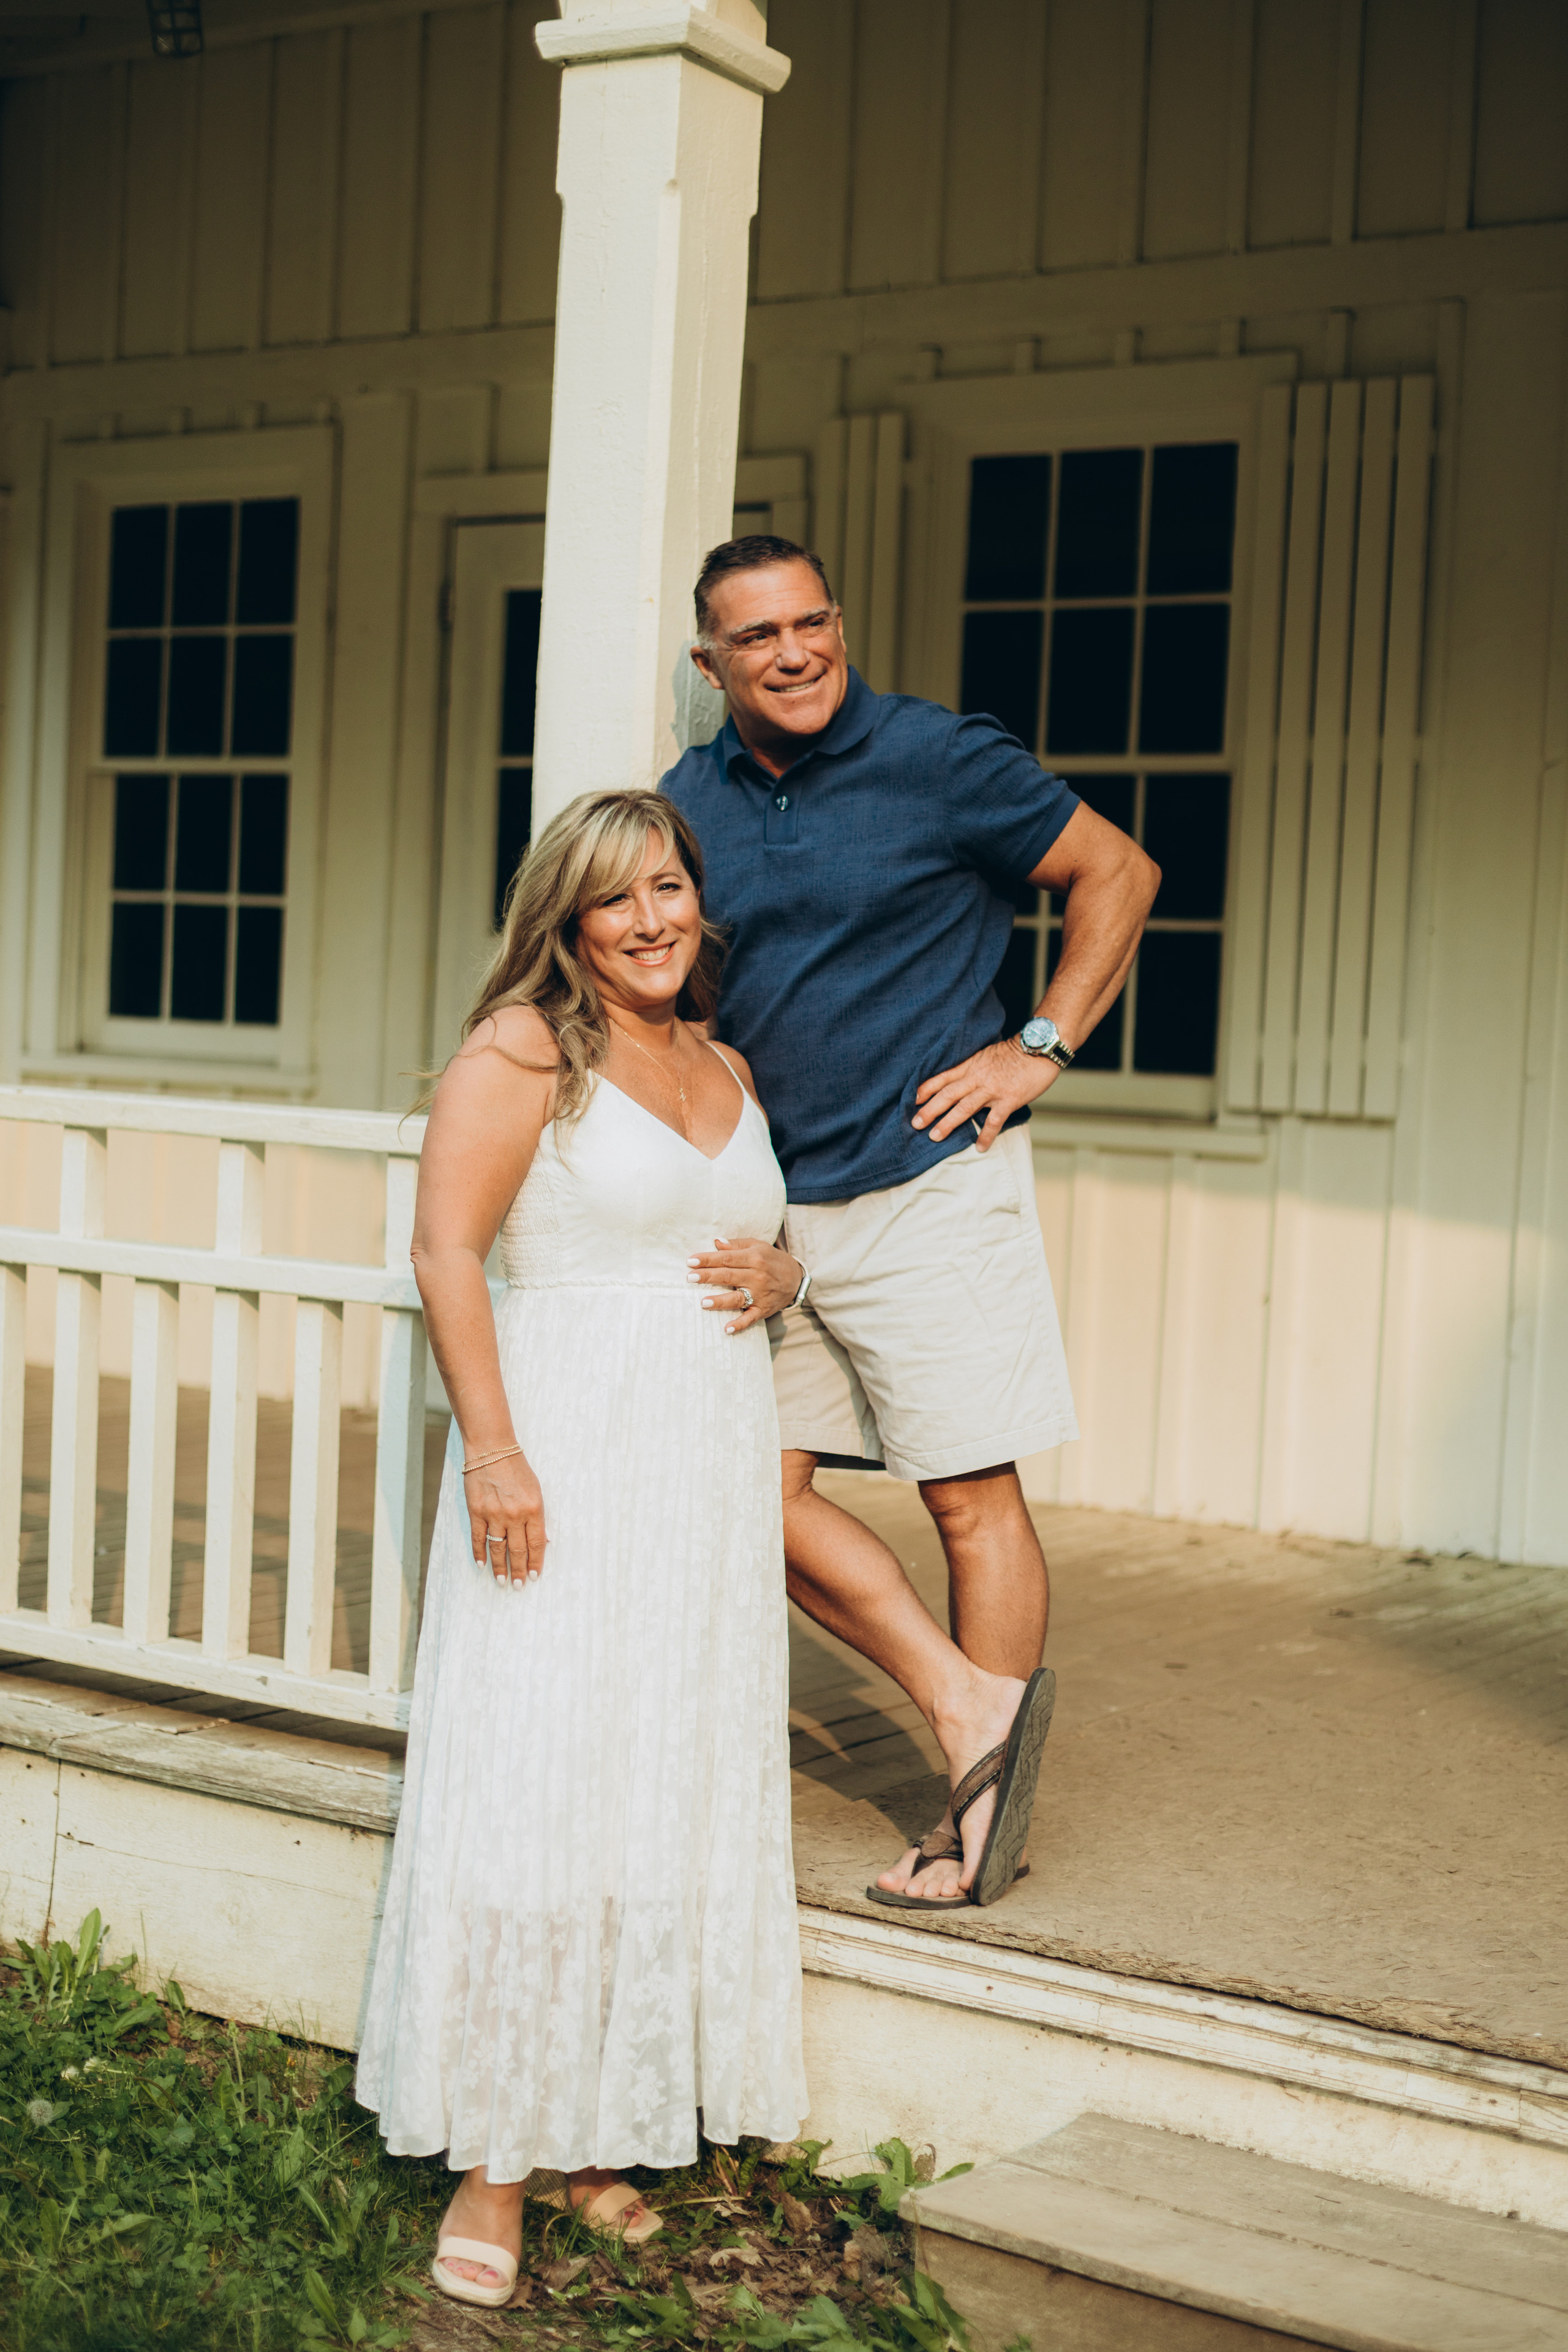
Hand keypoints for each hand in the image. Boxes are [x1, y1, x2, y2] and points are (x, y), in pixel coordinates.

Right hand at [463, 1452, 547, 1584]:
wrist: (492, 1449)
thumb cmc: (517, 1468)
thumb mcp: (536, 1490)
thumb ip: (537, 1515)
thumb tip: (542, 1540)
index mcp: (534, 1509)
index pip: (537, 1544)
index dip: (535, 1562)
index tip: (534, 1575)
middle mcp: (514, 1515)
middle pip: (518, 1550)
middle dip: (519, 1571)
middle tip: (518, 1585)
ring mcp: (494, 1515)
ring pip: (498, 1549)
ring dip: (500, 1568)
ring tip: (502, 1581)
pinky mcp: (476, 1512)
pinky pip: (478, 1538)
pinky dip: (479, 1554)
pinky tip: (481, 1565)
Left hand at [686, 1235, 803, 1332]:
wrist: (796, 1278)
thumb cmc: (771, 1259)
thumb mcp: (757, 1246)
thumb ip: (736, 1245)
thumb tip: (715, 1242)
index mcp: (754, 1258)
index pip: (726, 1258)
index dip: (707, 1259)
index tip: (690, 1261)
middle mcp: (757, 1276)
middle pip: (728, 1276)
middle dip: (708, 1277)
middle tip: (689, 1278)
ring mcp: (760, 1294)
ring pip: (737, 1298)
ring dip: (720, 1301)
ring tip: (703, 1302)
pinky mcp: (763, 1309)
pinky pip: (750, 1318)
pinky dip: (739, 1324)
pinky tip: (727, 1329)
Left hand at [913, 1037, 1059, 1150]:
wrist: (1038, 1049)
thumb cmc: (1015, 1052)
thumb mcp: (986, 1055)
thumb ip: (972, 1068)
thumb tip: (960, 1080)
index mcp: (971, 1066)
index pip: (943, 1078)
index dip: (926, 1089)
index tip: (913, 1100)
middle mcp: (977, 1078)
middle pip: (948, 1095)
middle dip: (930, 1110)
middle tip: (915, 1124)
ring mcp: (992, 1090)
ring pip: (964, 1108)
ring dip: (948, 1123)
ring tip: (935, 1137)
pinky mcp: (1008, 1100)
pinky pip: (993, 1121)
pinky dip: (985, 1135)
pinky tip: (979, 1148)